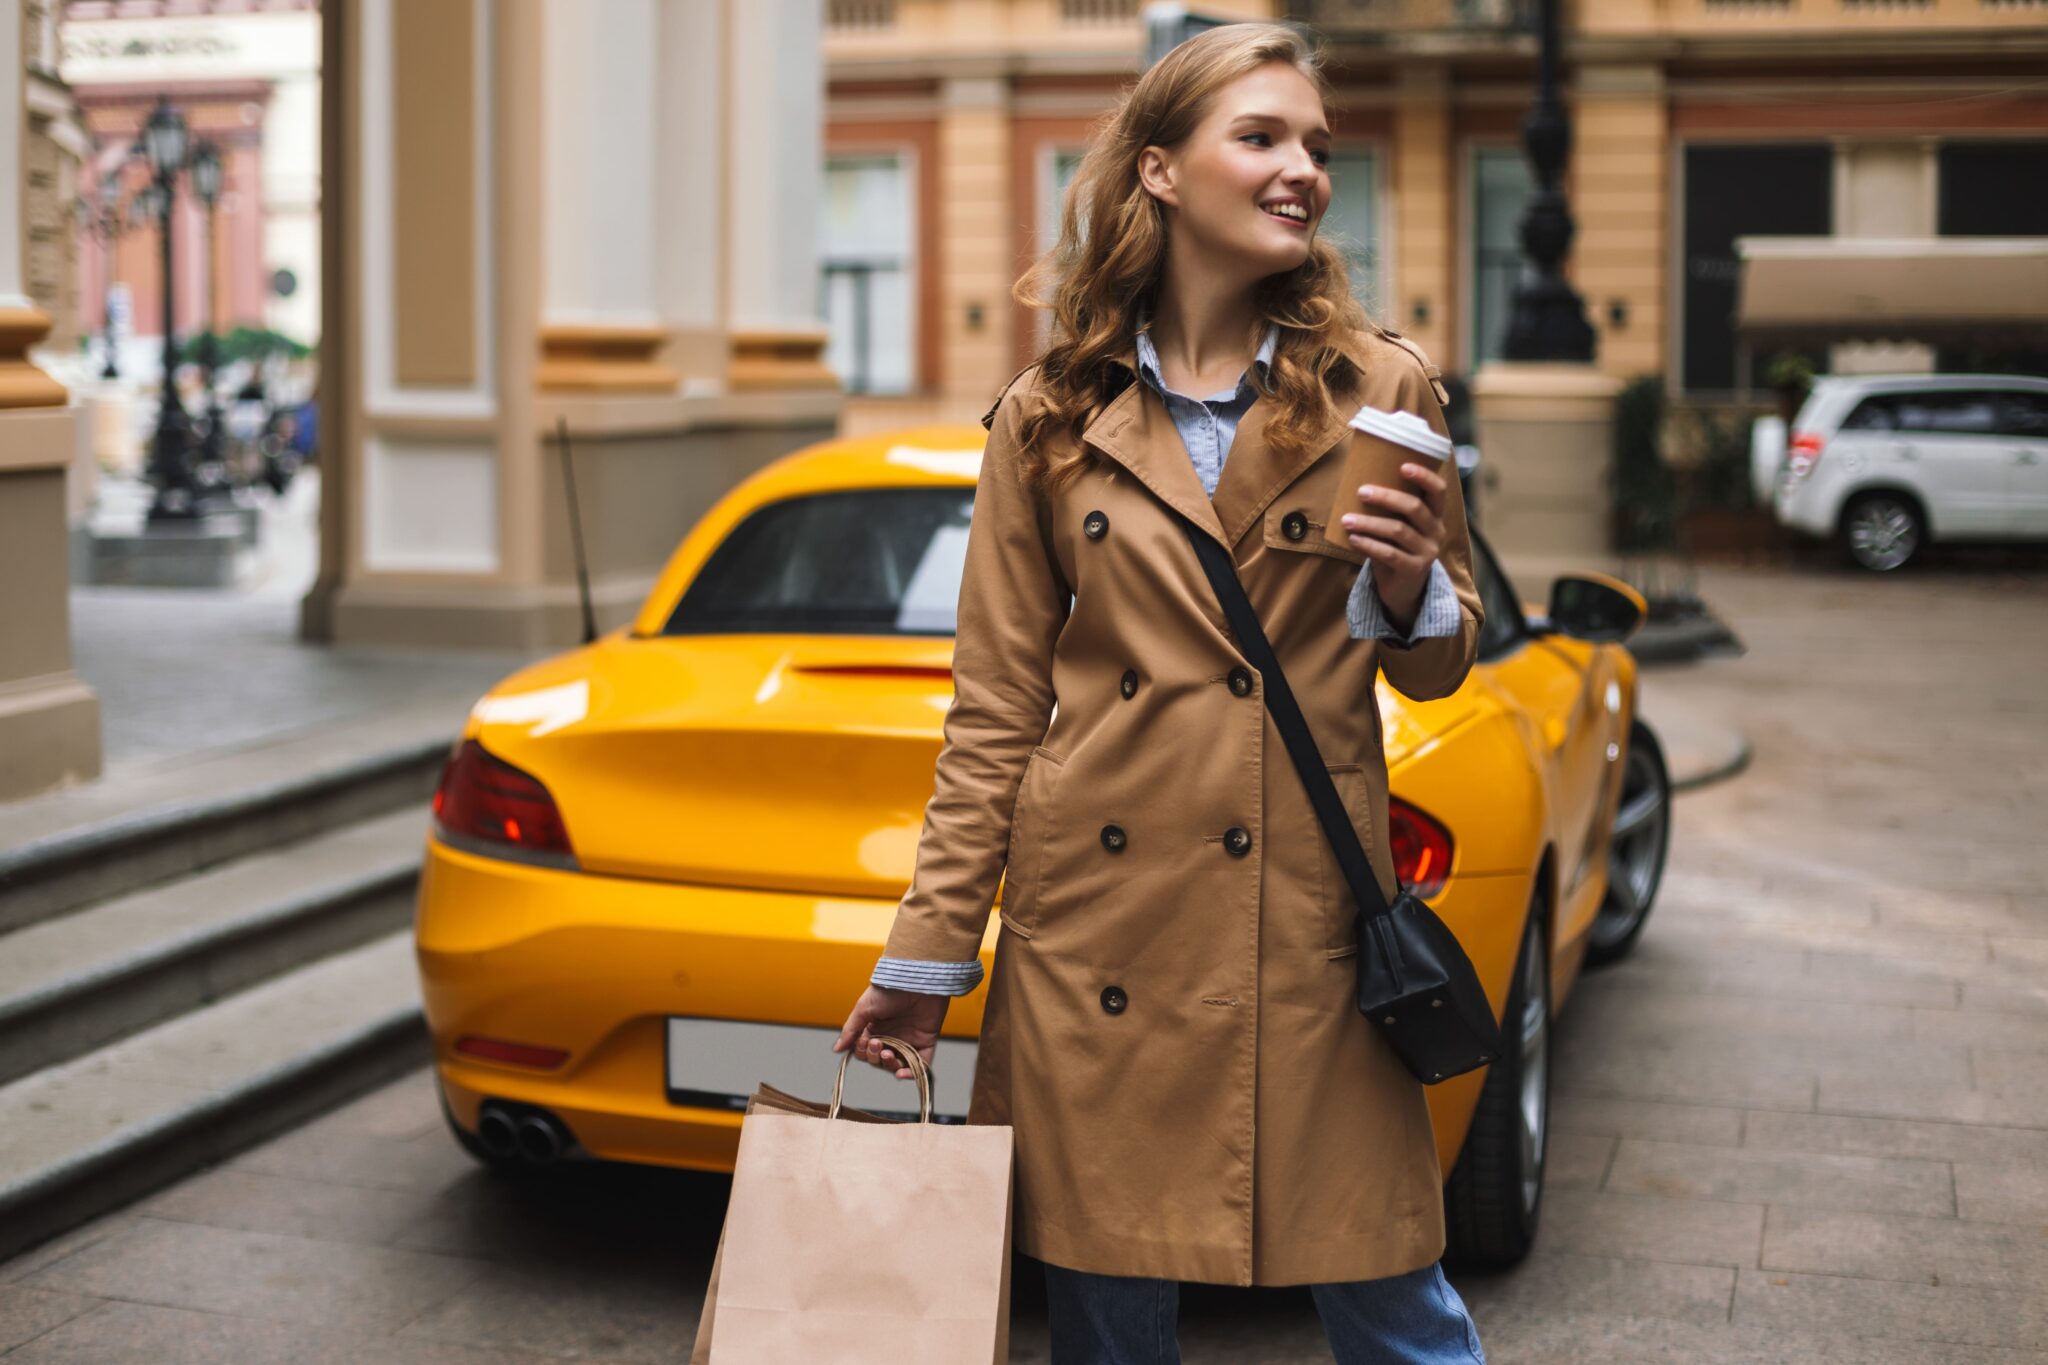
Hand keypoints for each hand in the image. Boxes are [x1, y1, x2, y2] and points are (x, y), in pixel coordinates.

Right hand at [832, 984, 949, 1079]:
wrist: (915, 980)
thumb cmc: (888, 990)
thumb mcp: (864, 1009)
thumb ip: (851, 1030)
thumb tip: (837, 1049)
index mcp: (875, 1028)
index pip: (865, 1051)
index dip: (863, 1051)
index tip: (864, 1041)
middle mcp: (892, 1036)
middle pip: (880, 1060)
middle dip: (875, 1057)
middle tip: (878, 1044)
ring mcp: (909, 1040)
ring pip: (898, 1065)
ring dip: (890, 1066)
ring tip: (888, 1055)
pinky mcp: (926, 1041)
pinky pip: (921, 1064)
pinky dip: (912, 1072)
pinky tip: (901, 1072)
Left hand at [1338, 461, 1449, 631]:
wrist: (1403, 590)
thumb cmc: (1396, 549)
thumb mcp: (1398, 527)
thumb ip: (1389, 510)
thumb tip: (1357, 483)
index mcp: (1434, 516)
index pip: (1437, 491)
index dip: (1424, 476)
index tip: (1403, 466)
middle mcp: (1436, 532)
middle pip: (1414, 507)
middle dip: (1386, 497)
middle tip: (1361, 491)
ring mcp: (1427, 552)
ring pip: (1398, 530)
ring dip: (1369, 523)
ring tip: (1346, 519)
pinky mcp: (1414, 570)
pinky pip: (1389, 554)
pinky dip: (1368, 544)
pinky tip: (1353, 538)